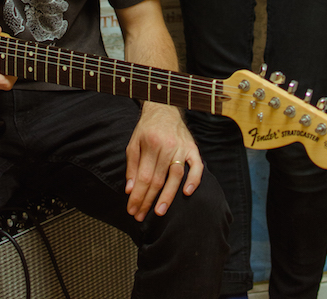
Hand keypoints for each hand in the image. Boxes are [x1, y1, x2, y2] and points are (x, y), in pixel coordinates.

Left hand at [124, 102, 202, 220]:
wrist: (164, 108)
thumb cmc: (147, 128)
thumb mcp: (133, 143)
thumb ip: (132, 166)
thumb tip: (129, 189)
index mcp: (150, 143)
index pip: (143, 176)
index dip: (137, 195)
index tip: (132, 210)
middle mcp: (166, 146)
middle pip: (158, 179)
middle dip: (148, 200)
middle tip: (141, 217)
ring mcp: (181, 147)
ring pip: (175, 176)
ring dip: (168, 196)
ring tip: (159, 212)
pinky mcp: (192, 148)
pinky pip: (196, 165)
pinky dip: (194, 179)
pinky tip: (187, 193)